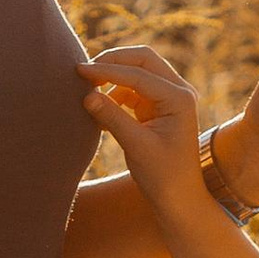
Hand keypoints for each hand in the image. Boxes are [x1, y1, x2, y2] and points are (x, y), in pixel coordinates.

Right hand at [82, 43, 205, 213]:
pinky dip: (116, 93)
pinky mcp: (159, 106)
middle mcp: (179, 91)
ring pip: (138, 71)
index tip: (79, 71)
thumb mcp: (136, 145)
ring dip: (113, 77)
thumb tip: (87, 94)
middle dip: (113, 62)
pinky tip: (100, 108)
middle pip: (143, 59)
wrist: (179, 197)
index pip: (138, 74)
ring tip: (89, 91)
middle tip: (85, 72)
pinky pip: (134, 89)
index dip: (107, 70)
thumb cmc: (163, 175)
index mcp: (179, 98)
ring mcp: (170, 97)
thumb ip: (112, 117)